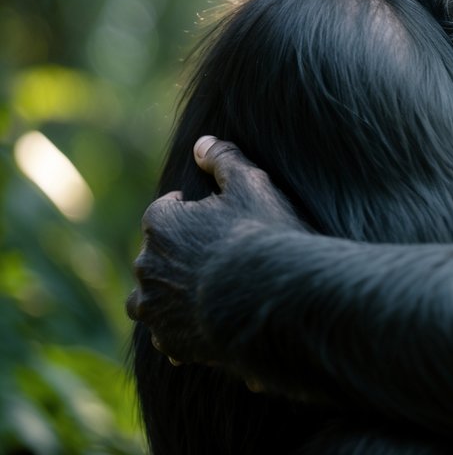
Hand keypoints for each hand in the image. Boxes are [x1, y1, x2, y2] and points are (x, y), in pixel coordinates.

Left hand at [127, 136, 304, 364]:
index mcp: (161, 223)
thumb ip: (224, 159)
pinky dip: (181, 330)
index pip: (165, 211)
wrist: (272, 297)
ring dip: (168, 295)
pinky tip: (206, 327)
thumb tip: (201, 143)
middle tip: (215, 255)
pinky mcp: (171, 342)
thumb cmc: (262, 234)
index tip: (211, 217)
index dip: (189, 211)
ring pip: (150, 299)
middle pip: (155, 256)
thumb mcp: (251, 184)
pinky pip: (167, 336)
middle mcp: (147, 265)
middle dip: (178, 253)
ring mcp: (156, 308)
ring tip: (201, 294)